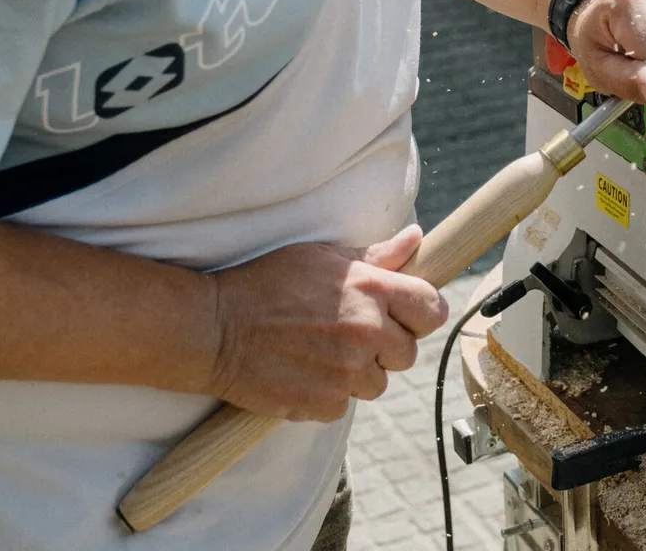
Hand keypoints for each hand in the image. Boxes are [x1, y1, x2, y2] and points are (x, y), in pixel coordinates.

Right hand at [204, 226, 448, 421]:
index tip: (403, 316)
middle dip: (386, 346)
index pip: (433, 310)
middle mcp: (367, 332)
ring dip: (358, 373)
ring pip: (378, 383)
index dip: (420, 313)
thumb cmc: (266, 284)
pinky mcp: (323, 404)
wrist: (213, 329)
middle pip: (407, 353)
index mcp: (372, 290)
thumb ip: (376, 255)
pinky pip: (344, 405)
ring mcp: (347, 372)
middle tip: (350, 335)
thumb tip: (416, 239)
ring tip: (322, 354)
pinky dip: (328, 395)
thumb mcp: (322, 258)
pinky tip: (304, 373)